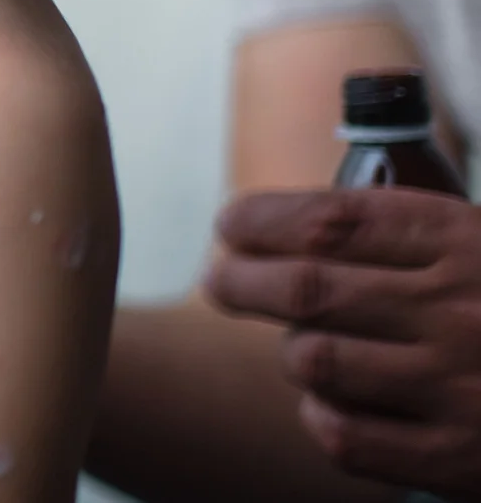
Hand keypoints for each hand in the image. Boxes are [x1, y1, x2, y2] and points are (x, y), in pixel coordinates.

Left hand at [208, 187, 480, 494]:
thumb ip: (407, 233)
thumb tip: (296, 220)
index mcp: (464, 244)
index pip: (333, 220)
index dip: (264, 219)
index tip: (233, 222)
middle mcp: (456, 310)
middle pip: (305, 288)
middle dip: (242, 280)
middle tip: (220, 279)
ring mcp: (457, 387)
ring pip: (314, 361)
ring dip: (292, 352)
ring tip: (298, 346)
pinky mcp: (458, 458)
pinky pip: (345, 436)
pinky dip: (322, 417)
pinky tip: (329, 404)